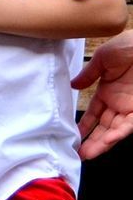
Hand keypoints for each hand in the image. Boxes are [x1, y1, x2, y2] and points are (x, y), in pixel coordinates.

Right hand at [74, 30, 132, 159]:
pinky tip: (107, 140)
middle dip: (92, 140)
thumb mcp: (103, 58)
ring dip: (102, 143)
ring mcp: (130, 107)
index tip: (73, 135)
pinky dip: (118, 134)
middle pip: (103, 126)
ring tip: (88, 154)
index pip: (94, 113)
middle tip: (79, 153)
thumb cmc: (129, 45)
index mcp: (108, 91)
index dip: (84, 125)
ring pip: (114, 131)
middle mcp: (118, 103)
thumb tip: (73, 85)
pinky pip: (128, 126)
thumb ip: (88, 74)